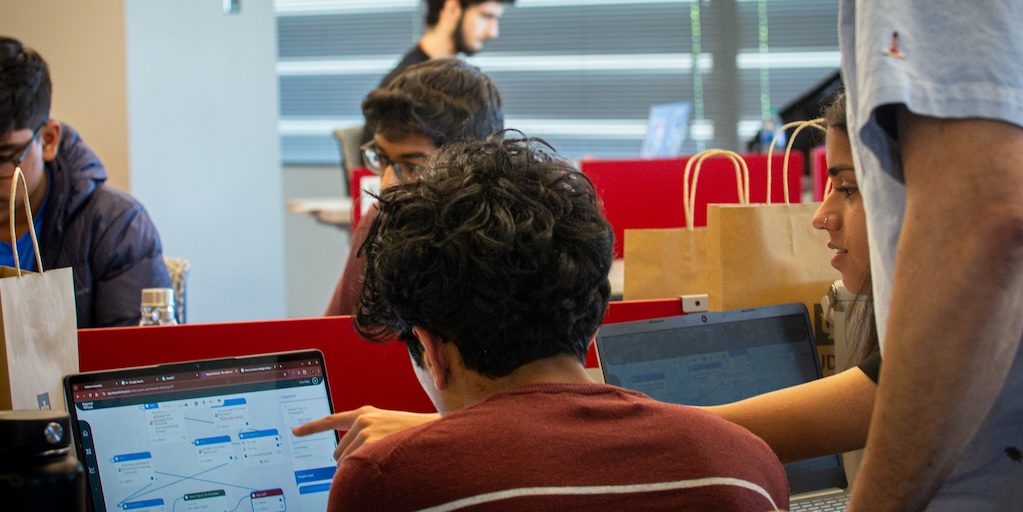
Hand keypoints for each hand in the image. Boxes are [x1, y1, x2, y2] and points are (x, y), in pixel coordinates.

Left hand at [292, 405, 439, 460]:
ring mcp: (366, 432)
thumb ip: (366, 433)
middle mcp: (362, 421)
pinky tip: (380, 466)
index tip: (295, 430)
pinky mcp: (370, 444)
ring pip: (345, 463)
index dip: (311, 427)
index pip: (331, 420)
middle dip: (350, 461)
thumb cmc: (413, 435)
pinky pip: (354, 468)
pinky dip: (362, 473)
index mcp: (365, 414)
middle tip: (374, 460)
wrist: (435, 434)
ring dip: (358, 468)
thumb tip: (346, 454)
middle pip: (338, 452)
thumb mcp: (387, 427)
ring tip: (383, 461)